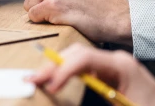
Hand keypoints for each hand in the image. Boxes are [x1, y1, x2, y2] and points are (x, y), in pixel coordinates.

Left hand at [22, 0, 131, 44]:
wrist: (110, 15)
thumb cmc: (90, 1)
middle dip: (37, 3)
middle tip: (58, 8)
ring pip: (28, 6)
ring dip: (41, 13)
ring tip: (61, 13)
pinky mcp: (53, 6)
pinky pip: (33, 16)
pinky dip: (43, 21)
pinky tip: (59, 19)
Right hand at [27, 44, 154, 105]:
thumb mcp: (122, 105)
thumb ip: (95, 99)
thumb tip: (66, 97)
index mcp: (121, 65)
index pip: (85, 58)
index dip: (64, 70)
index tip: (50, 86)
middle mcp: (116, 61)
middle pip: (78, 54)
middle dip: (54, 66)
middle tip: (32, 80)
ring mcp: (113, 66)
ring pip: (79, 59)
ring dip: (58, 68)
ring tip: (38, 79)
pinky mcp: (111, 75)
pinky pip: (85, 68)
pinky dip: (68, 73)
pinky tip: (55, 80)